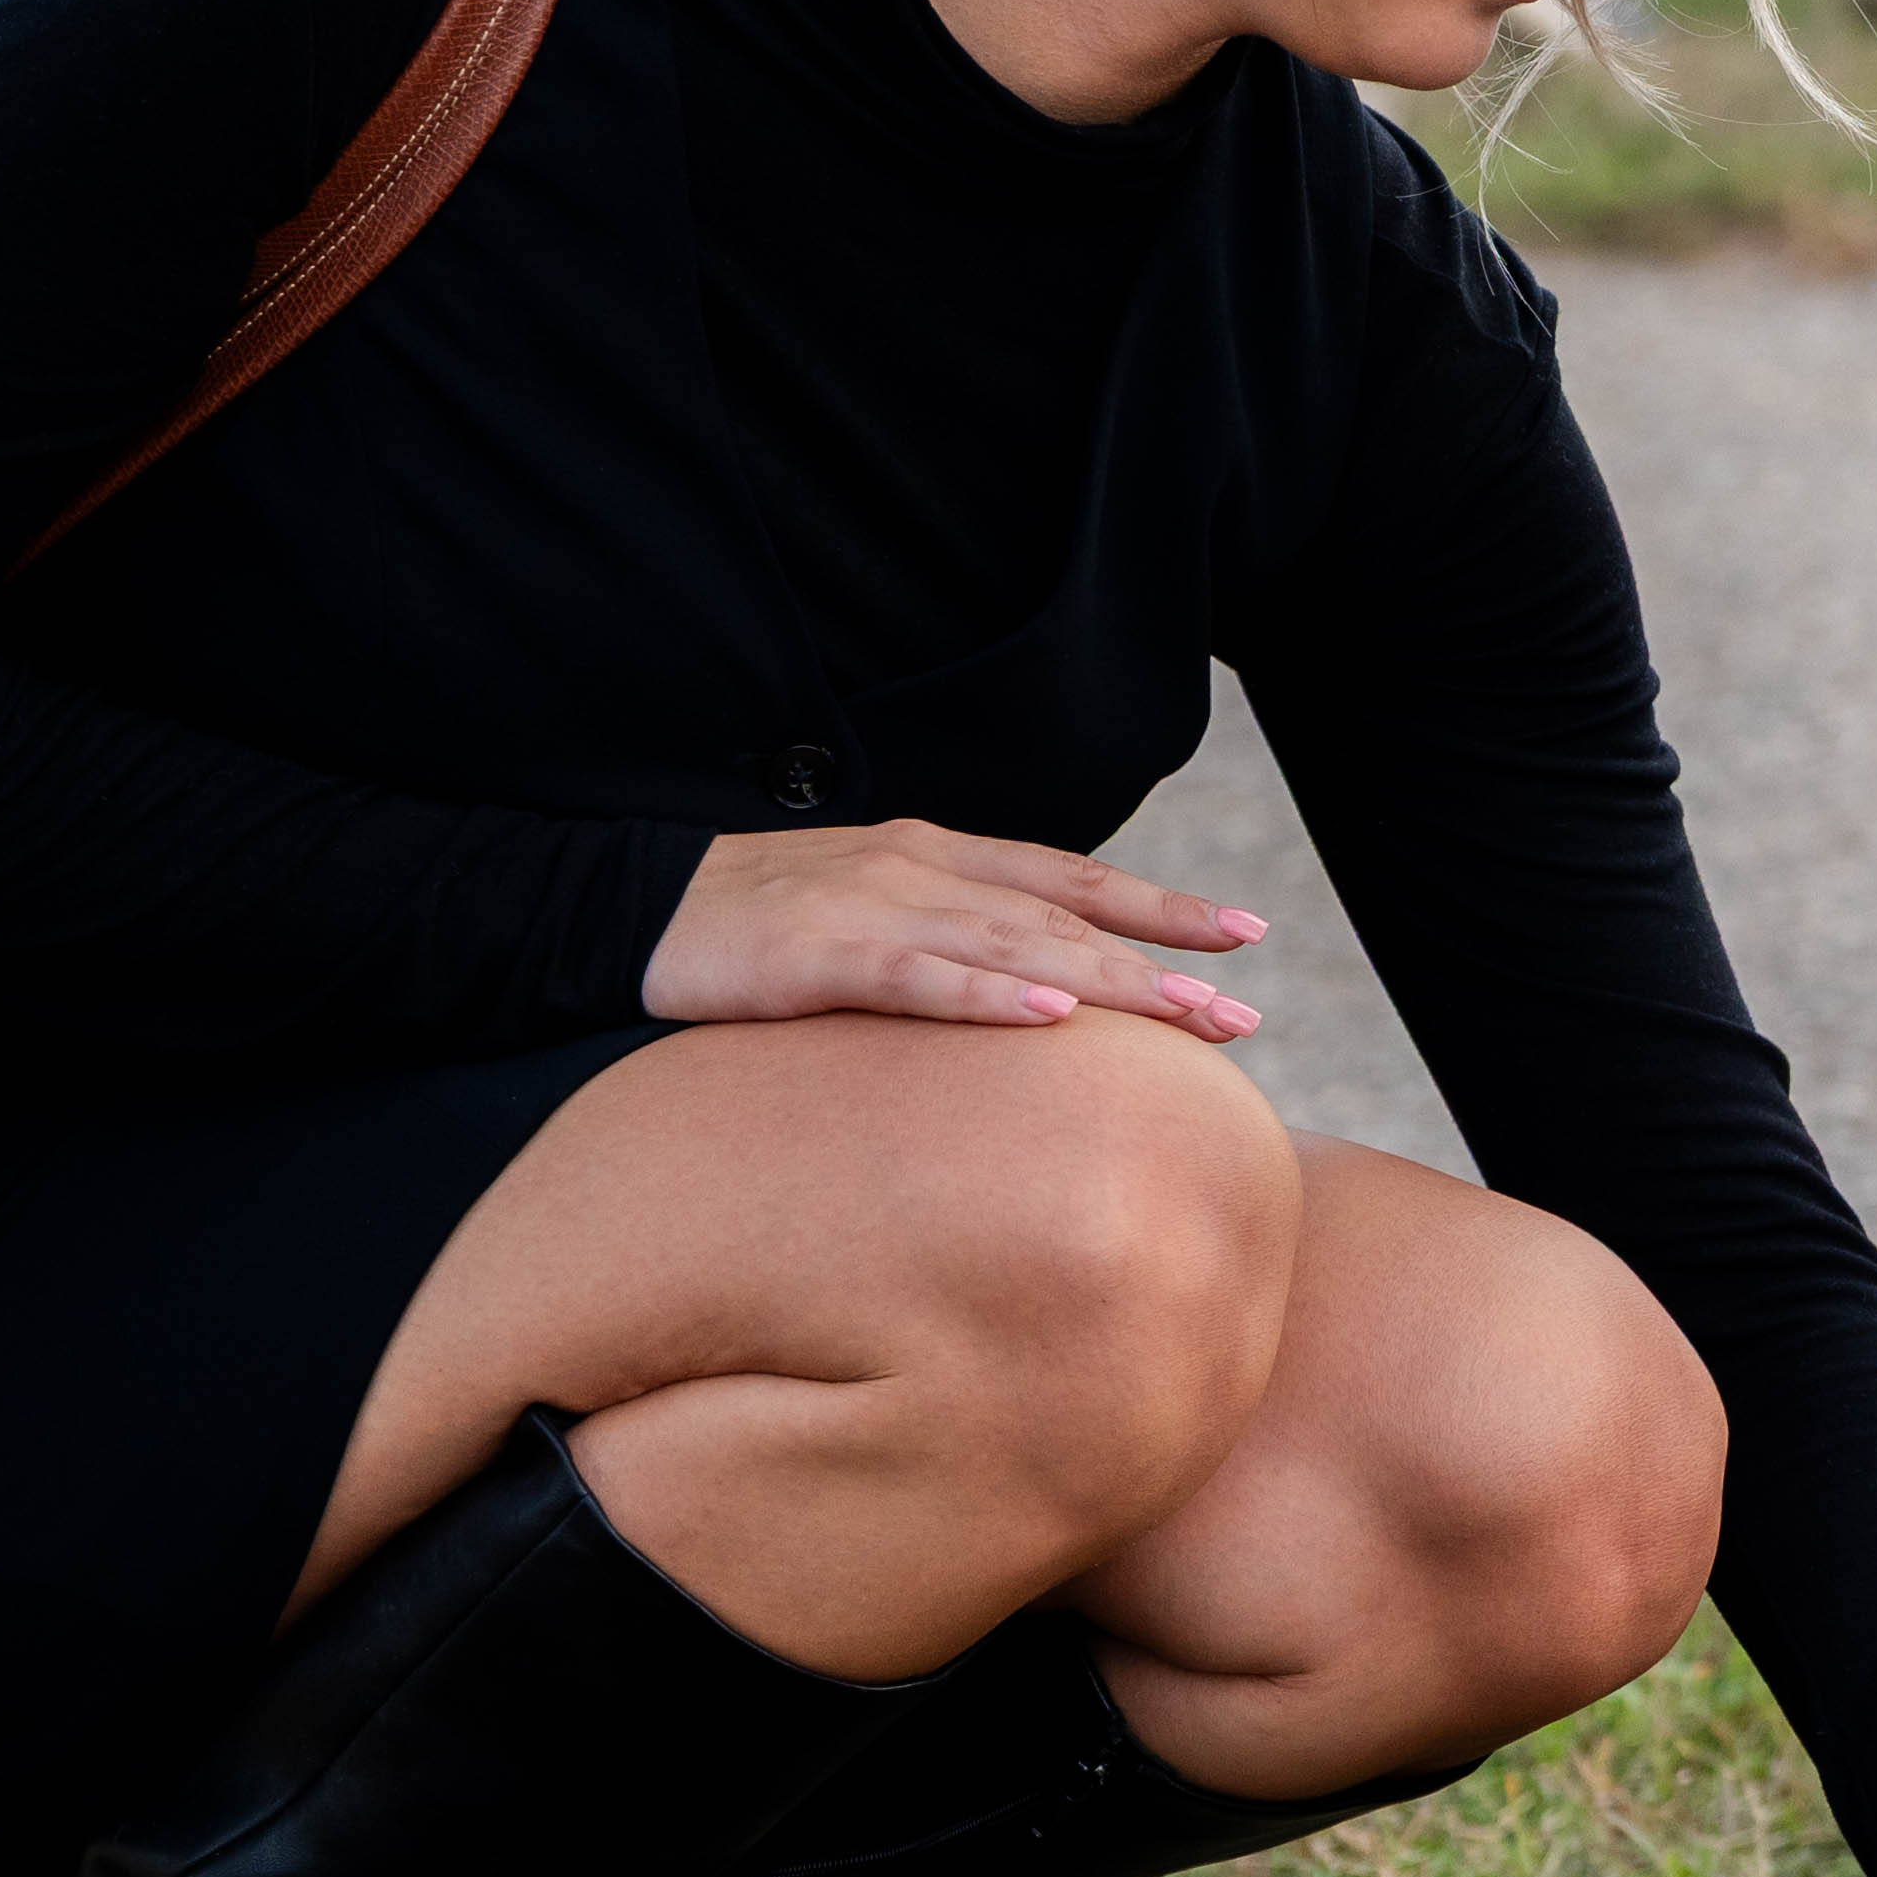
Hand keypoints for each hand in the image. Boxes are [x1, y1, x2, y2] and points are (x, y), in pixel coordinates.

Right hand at [642, 817, 1271, 1038]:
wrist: (631, 910)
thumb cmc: (755, 929)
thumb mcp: (870, 922)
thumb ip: (947, 940)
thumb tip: (1037, 990)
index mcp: (935, 858)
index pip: (1071, 880)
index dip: (1160, 907)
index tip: (1245, 934)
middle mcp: (918, 869)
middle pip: (1062, 918)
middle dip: (1161, 964)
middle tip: (1242, 1012)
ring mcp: (869, 907)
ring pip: (1011, 944)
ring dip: (1107, 983)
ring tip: (1186, 1018)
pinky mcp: (816, 955)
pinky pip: (916, 977)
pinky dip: (986, 996)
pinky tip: (1049, 1019)